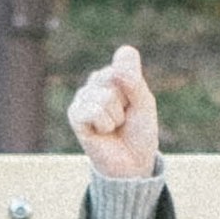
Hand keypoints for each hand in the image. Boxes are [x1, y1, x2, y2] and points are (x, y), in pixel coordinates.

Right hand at [66, 39, 160, 183]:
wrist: (131, 162)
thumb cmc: (139, 131)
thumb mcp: (145, 103)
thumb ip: (134, 82)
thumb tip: (115, 70)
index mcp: (115, 72)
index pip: (126, 57)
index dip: (136, 79)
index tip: (137, 99)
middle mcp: (97, 80)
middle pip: (115, 75)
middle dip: (127, 100)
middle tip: (125, 116)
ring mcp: (84, 96)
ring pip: (105, 96)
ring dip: (116, 117)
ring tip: (114, 125)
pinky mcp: (75, 114)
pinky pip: (93, 111)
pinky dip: (104, 125)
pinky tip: (102, 131)